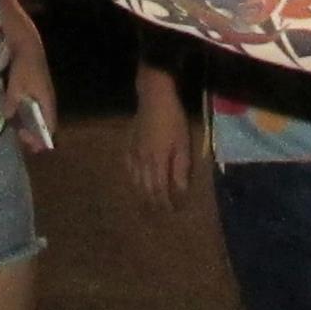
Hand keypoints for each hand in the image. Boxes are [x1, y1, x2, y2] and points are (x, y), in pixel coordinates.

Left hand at [3, 49, 58, 154]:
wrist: (28, 46)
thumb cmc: (24, 67)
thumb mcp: (16, 86)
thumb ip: (11, 103)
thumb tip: (7, 118)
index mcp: (47, 102)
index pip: (49, 127)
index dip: (41, 138)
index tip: (28, 142)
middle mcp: (48, 101)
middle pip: (46, 124)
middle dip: (35, 134)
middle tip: (21, 138)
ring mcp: (44, 96)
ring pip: (41, 117)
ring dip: (32, 125)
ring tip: (19, 131)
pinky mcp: (39, 91)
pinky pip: (36, 109)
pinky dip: (29, 116)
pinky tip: (17, 116)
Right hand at [127, 87, 194, 210]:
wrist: (154, 97)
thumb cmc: (173, 119)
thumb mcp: (183, 142)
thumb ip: (181, 167)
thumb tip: (180, 191)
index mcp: (157, 161)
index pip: (160, 190)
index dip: (165, 202)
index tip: (172, 211)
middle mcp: (142, 161)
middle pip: (146, 187)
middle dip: (154, 202)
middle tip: (160, 211)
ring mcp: (133, 152)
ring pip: (135, 179)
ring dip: (142, 192)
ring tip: (148, 201)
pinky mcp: (129, 143)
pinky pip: (128, 166)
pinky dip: (132, 176)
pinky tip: (135, 179)